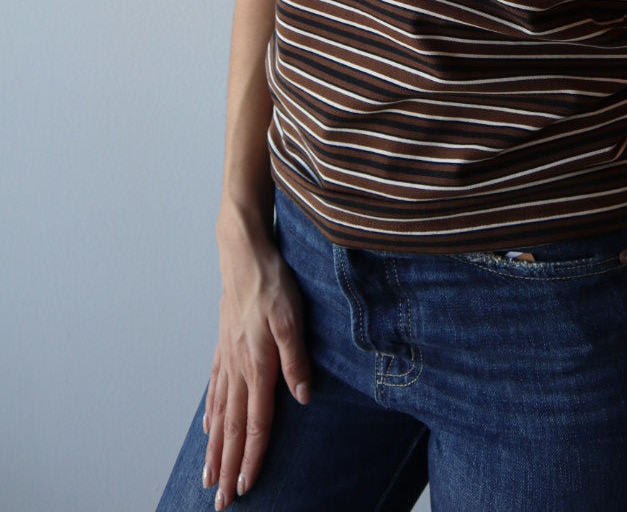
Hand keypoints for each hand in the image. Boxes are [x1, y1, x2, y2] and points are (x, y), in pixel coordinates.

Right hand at [201, 219, 310, 508]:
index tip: (245, 489)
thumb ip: (297, 358)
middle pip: (232, 427)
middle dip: (227, 467)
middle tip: (220, 503)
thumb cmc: (272, 282)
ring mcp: (227, 357)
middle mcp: (237, 367)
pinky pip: (215, 388)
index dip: (251, 458)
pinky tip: (208, 428)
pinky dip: (211, 413)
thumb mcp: (294, 316)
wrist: (243, 253)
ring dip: (215, 449)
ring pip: (219, 413)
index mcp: (257, 365)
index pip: (255, 422)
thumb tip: (303, 397)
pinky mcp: (224, 345)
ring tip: (208, 478)